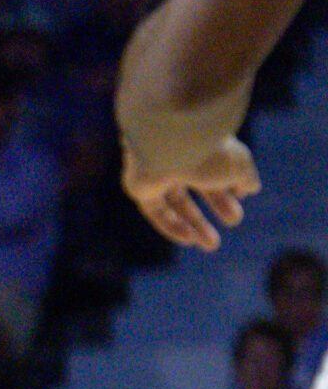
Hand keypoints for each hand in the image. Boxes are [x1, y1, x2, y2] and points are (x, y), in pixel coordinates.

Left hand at [123, 134, 257, 251]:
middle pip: (197, 185)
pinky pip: (156, 211)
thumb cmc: (208, 151)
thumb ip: (245, 178)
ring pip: (175, 202)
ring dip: (194, 224)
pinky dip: (171, 225)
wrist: (169, 144)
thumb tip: (248, 188)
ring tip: (212, 245)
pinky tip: (189, 239)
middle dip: (215, 207)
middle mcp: (181, 155)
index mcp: (204, 143)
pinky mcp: (140, 186)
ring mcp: (158, 170)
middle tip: (231, 225)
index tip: (239, 209)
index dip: (228, 192)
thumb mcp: (238, 166)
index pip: (217, 170)